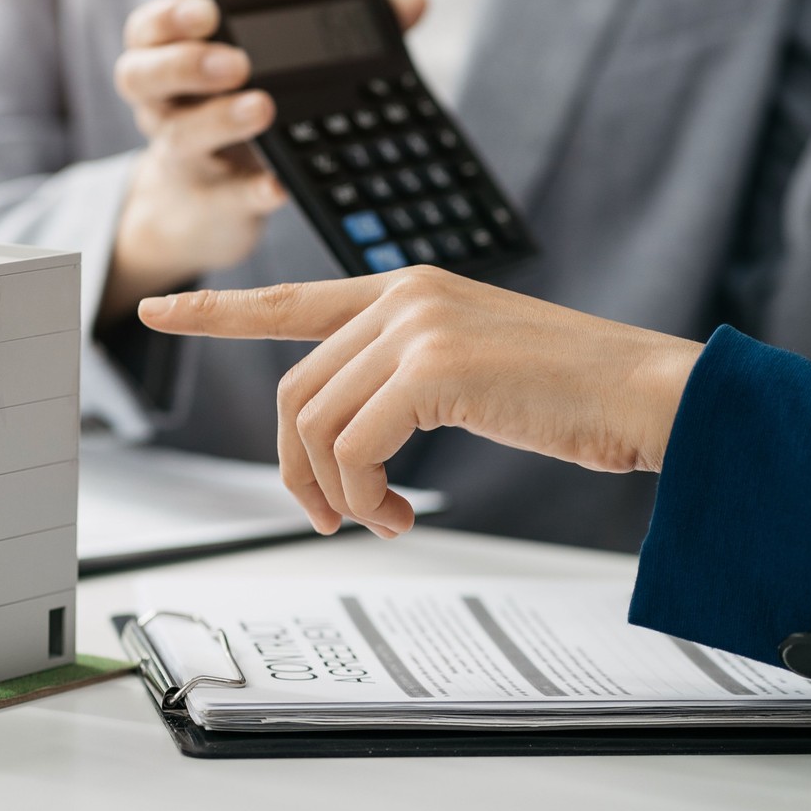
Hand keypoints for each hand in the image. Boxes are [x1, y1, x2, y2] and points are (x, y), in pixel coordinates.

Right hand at [99, 0, 427, 321]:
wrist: (205, 209)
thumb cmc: (245, 119)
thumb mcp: (276, 75)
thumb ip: (340, 34)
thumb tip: (412, 2)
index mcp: (172, 59)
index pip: (148, 29)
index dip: (170, 18)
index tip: (209, 9)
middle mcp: (164, 105)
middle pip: (142, 76)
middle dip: (187, 63)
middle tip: (237, 61)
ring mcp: (181, 158)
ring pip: (179, 136)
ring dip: (221, 120)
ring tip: (263, 108)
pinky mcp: (209, 204)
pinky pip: (225, 197)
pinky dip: (254, 191)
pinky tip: (280, 184)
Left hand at [139, 267, 703, 537]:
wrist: (649, 395)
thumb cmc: (573, 394)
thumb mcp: (475, 370)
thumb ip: (406, 379)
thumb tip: (350, 435)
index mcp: (409, 290)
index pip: (292, 296)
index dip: (218, 309)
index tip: (161, 305)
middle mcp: (405, 295)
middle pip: (295, 389)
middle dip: (298, 469)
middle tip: (335, 518)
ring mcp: (417, 325)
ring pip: (316, 423)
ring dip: (338, 493)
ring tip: (382, 520)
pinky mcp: (435, 366)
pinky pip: (354, 447)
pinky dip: (365, 495)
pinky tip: (401, 514)